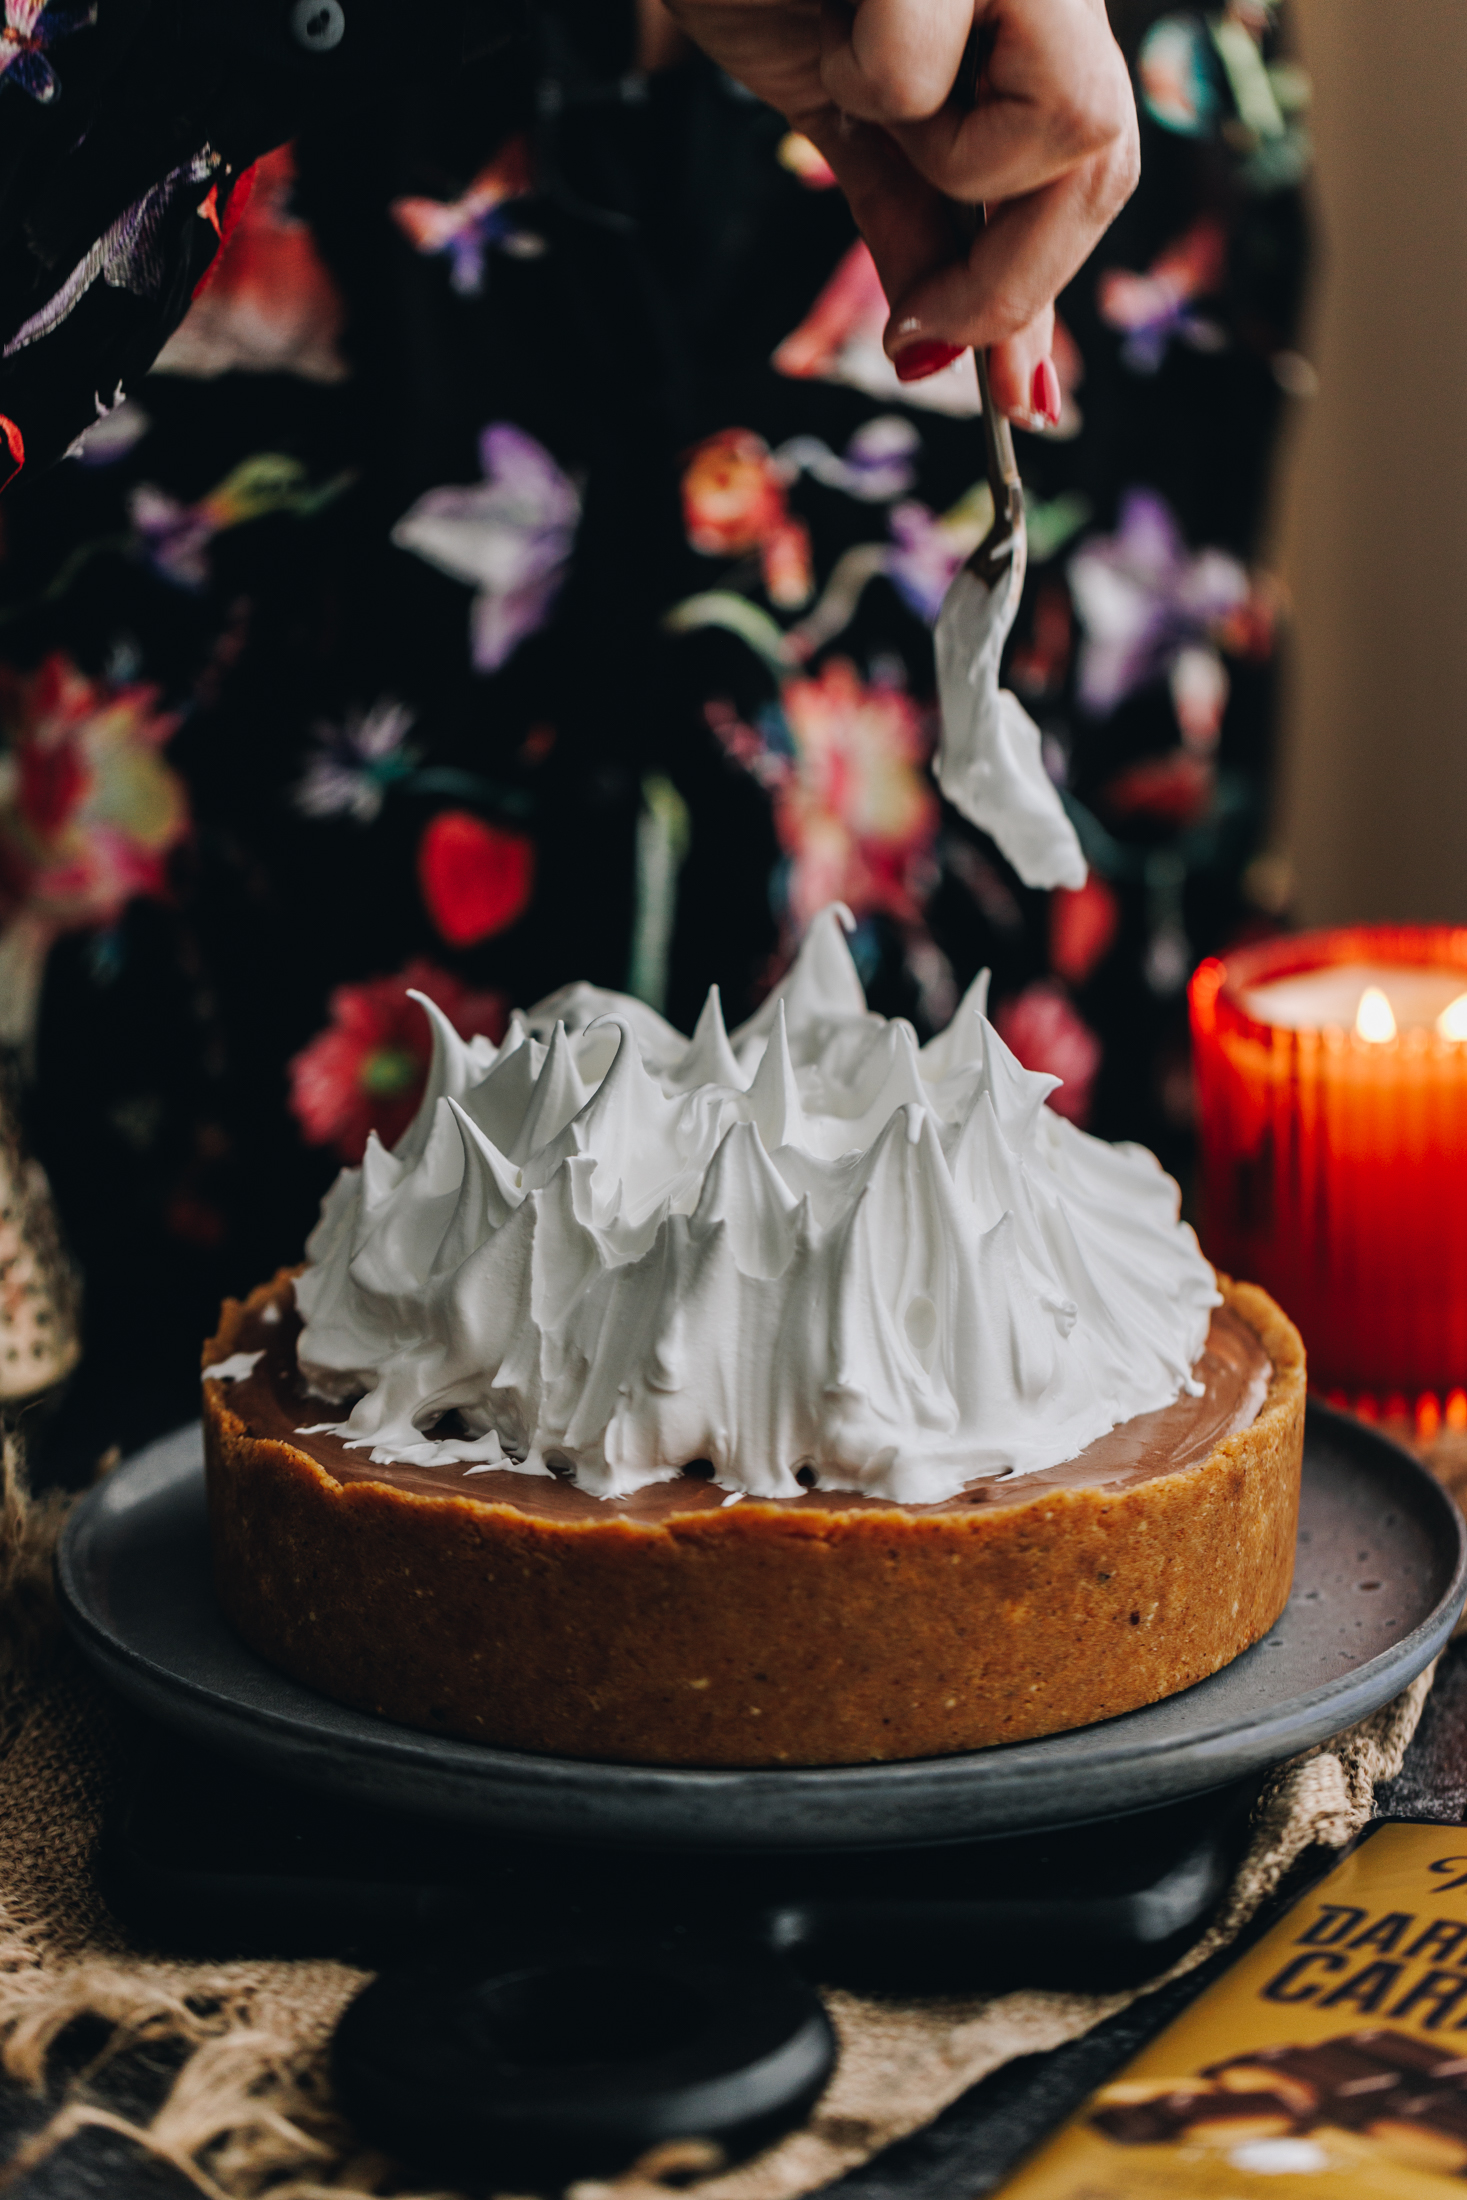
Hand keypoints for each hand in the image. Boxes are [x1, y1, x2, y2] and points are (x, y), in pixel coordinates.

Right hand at [666, 0, 1137, 422]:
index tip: (988, 379)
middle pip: (1105, 157)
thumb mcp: (848, 123)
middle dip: (1009, 272)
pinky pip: (928, 67)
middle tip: (918, 322)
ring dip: (923, 138)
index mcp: (1037, 11)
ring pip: (1057, 125)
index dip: (1044, 280)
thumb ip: (914, 229)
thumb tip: (956, 361)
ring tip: (849, 57)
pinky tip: (827, 3)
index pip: (1100, 158)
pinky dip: (861, 68)